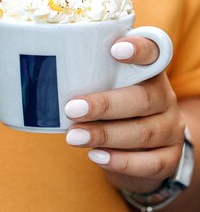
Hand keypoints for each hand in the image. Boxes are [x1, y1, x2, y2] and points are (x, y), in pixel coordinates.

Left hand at [64, 36, 185, 192]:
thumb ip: (87, 76)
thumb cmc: (112, 107)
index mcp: (149, 70)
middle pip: (143, 98)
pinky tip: (96, 156)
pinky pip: (151, 163)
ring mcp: (171, 128)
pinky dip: (122, 161)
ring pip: (144, 132)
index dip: (139, 49)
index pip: (153, 50)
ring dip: (105, 135)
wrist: (141, 149)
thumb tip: (40, 74)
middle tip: (72, 109)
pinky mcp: (170, 157)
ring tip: (74, 137)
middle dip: (104, 105)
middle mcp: (164, 96)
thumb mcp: (104, 86)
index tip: (114, 50)